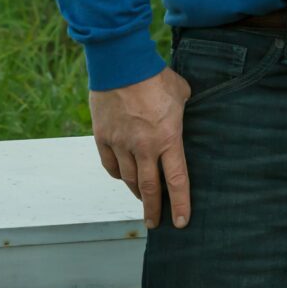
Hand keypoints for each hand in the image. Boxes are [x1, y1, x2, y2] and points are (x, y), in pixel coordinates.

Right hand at [89, 67, 192, 229]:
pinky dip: (118, 174)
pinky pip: (110, 164)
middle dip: (154, 209)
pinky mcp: (103, 137)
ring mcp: (121, 144)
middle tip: (155, 223)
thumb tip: (183, 115)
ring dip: (136, 192)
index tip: (182, 222)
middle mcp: (144, 148)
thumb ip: (182, 111)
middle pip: (149, 188)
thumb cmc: (155, 75)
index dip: (180, 205)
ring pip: (128, 179)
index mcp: (168, 139)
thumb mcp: (182, 93)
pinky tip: (122, 176)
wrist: (121, 63)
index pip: (177, 181)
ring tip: (142, 199)